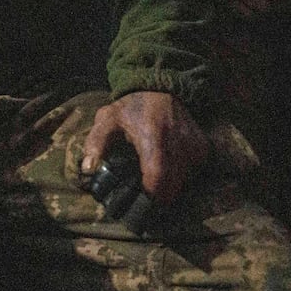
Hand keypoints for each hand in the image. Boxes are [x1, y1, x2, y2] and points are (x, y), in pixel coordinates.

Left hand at [82, 91, 207, 206]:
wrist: (162, 89)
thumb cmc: (132, 107)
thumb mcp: (108, 119)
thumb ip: (96, 142)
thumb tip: (88, 168)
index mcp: (153, 136)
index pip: (157, 175)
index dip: (150, 194)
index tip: (139, 202)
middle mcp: (177, 141)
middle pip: (172, 185)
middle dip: (158, 197)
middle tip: (144, 198)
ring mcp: (193, 145)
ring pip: (184, 181)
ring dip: (170, 186)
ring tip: (154, 179)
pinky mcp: (202, 147)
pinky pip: (193, 172)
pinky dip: (181, 175)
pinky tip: (168, 166)